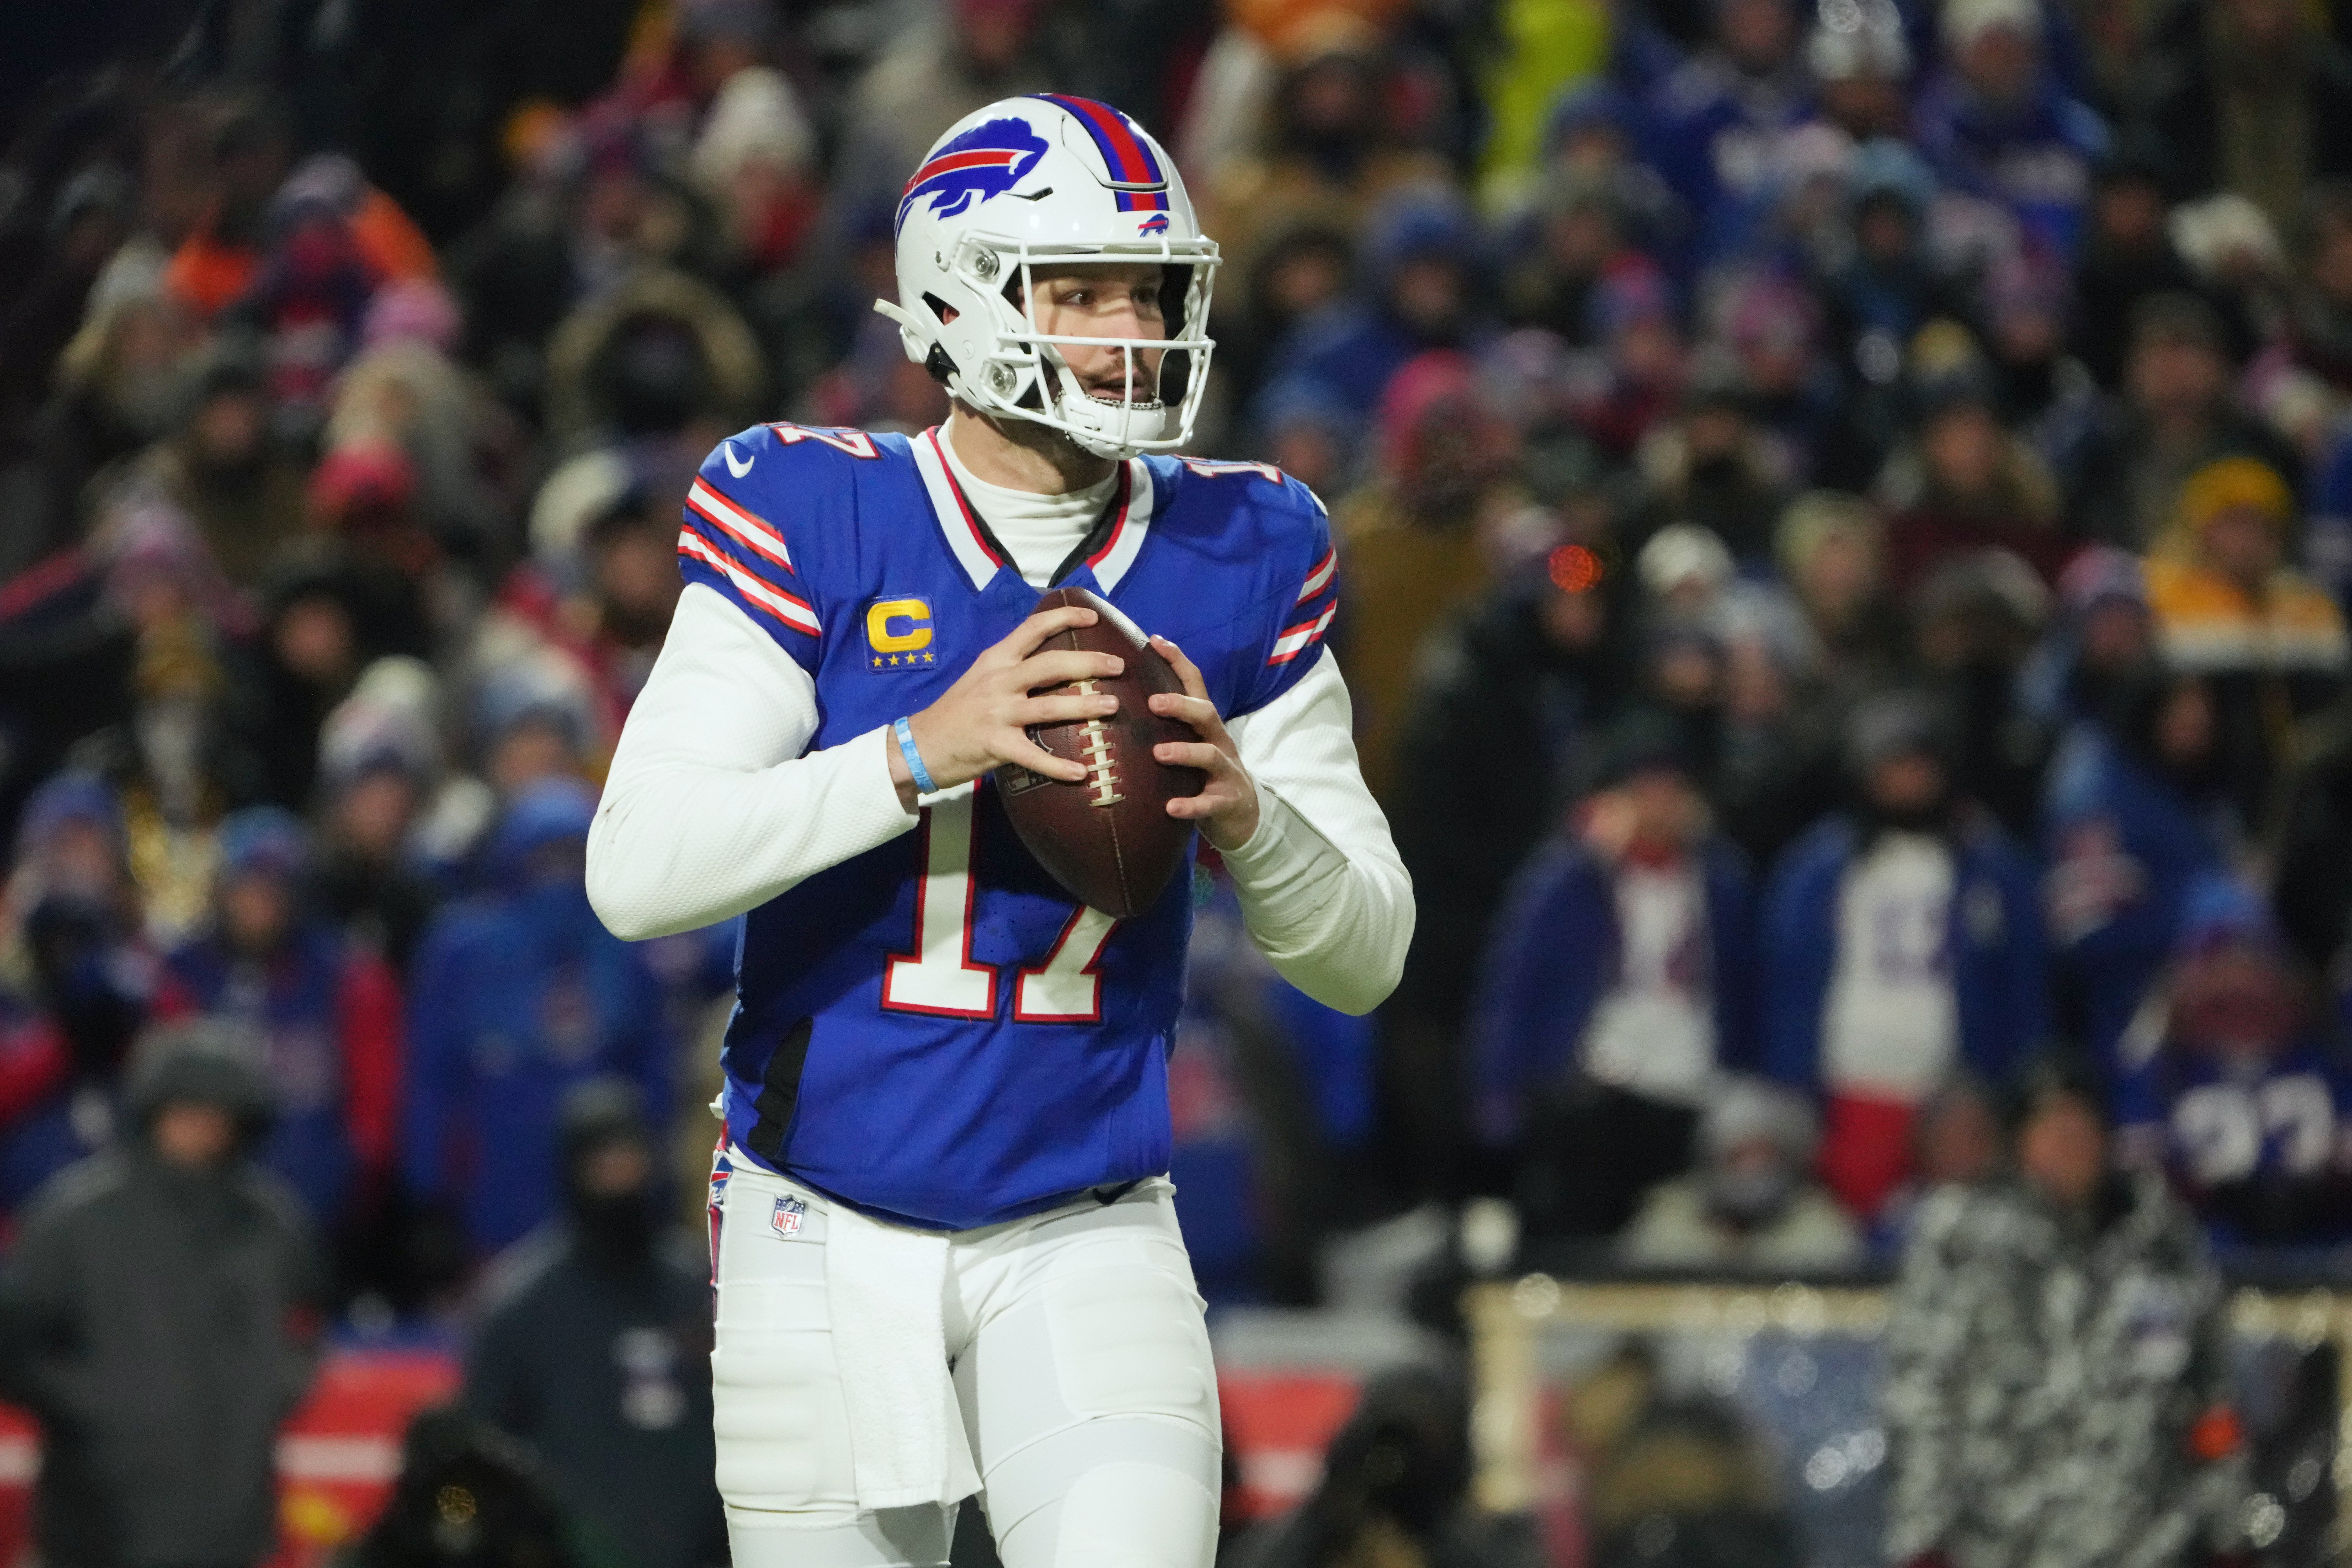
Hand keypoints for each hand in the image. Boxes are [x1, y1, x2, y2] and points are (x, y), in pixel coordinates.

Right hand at [891, 606, 1125, 807]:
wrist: (920, 744)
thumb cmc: (957, 712)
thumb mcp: (982, 678)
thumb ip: (1013, 668)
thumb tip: (1055, 663)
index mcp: (996, 660)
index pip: (1033, 628)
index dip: (1065, 618)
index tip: (1093, 617)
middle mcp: (998, 681)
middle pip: (1050, 665)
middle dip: (1089, 663)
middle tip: (1118, 666)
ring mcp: (997, 713)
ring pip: (1049, 706)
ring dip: (1084, 706)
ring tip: (1112, 707)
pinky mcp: (995, 744)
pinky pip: (1033, 755)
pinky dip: (1059, 765)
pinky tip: (1081, 772)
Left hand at [1147, 636, 1259, 851]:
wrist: (1242, 815)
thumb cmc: (1203, 773)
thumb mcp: (1189, 741)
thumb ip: (1164, 723)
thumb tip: (1117, 699)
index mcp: (1205, 724)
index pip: (1195, 685)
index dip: (1178, 661)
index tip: (1155, 640)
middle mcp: (1218, 740)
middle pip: (1206, 714)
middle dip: (1181, 705)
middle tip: (1153, 702)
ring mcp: (1226, 771)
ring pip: (1210, 755)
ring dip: (1185, 752)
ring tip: (1160, 753)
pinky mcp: (1227, 801)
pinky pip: (1209, 803)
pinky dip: (1191, 805)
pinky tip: (1171, 807)